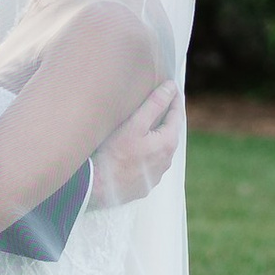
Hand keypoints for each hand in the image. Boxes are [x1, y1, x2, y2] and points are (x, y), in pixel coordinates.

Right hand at [87, 79, 182, 207]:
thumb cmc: (114, 154)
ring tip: (147, 124)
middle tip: (160, 102)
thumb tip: (171, 87)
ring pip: (160, 149)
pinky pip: (149, 164)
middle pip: (170, 133)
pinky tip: (135, 149)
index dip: (174, 99)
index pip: (177, 115)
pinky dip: (147, 152)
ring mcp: (156, 175)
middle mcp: (166, 161)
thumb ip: (155, 104)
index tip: (172, 88)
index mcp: (168, 143)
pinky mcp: (144, 184)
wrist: (97, 187)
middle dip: (166, 117)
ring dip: (156, 136)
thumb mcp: (135, 124)